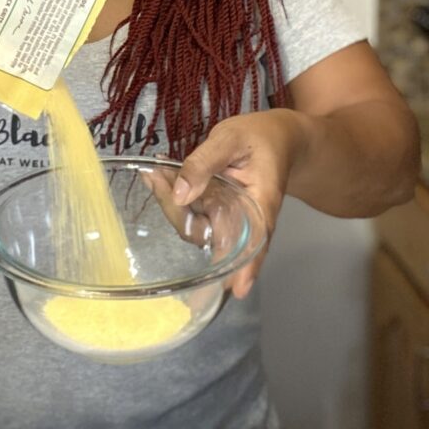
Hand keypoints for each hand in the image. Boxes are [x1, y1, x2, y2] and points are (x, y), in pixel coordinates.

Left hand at [171, 109, 304, 298]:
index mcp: (259, 205)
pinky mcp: (214, 212)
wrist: (273, 138)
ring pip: (194, 225)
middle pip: (208, 234)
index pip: (254, 243)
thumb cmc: (260, 138)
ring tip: (154, 172)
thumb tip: (180, 194)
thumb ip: (204, 162)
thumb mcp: (232, 139)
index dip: (246, 268)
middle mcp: (243, 220)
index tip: (236, 291)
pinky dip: (173, 198)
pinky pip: (191, 213)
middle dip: (176, 213)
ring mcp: (227, 219)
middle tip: (155, 177)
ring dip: (170, 204)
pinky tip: (157, 177)